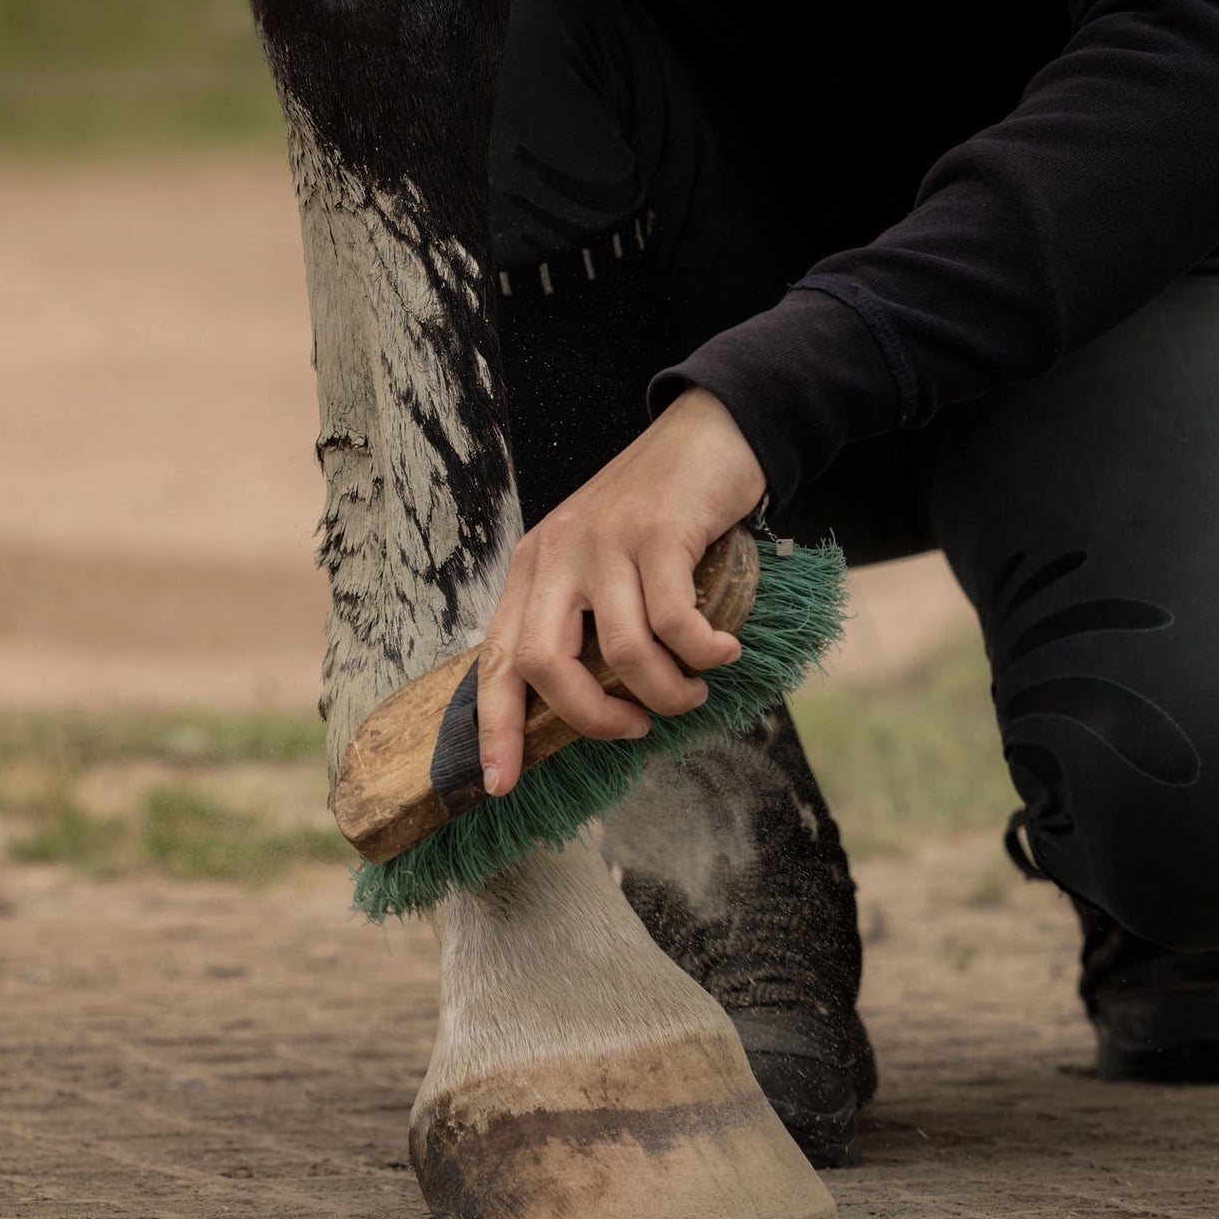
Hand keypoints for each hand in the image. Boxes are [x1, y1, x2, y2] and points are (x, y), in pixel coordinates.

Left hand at [478, 386, 767, 795]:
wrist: (707, 434)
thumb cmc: (656, 513)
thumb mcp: (597, 563)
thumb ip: (582, 621)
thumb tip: (584, 707)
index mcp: (532, 570)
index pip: (496, 660)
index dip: (496, 728)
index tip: (499, 784)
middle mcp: (556, 555)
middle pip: (542, 662)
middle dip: (588, 717)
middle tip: (633, 729)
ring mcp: (604, 541)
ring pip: (620, 651)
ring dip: (663, 691)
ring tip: (691, 690)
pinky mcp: (658, 532)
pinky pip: (674, 622)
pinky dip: (703, 653)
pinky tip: (723, 650)